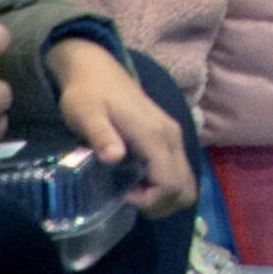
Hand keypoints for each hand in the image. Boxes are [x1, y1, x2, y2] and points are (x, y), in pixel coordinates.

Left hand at [44, 36, 197, 215]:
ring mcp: (172, 136)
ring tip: (134, 193)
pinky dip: (165, 186)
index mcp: (155, 135)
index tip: (121, 196)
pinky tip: (139, 182)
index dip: (149, 200)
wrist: (96, 69)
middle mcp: (171, 136)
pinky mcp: (168, 136)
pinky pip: (179, 172)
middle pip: (184, 187)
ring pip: (186, 182)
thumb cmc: (87, 94)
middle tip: (130, 200)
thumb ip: (101, 136)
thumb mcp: (86, 115)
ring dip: (164, 197)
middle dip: (160, 204)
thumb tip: (114, 158)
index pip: (170, 183)